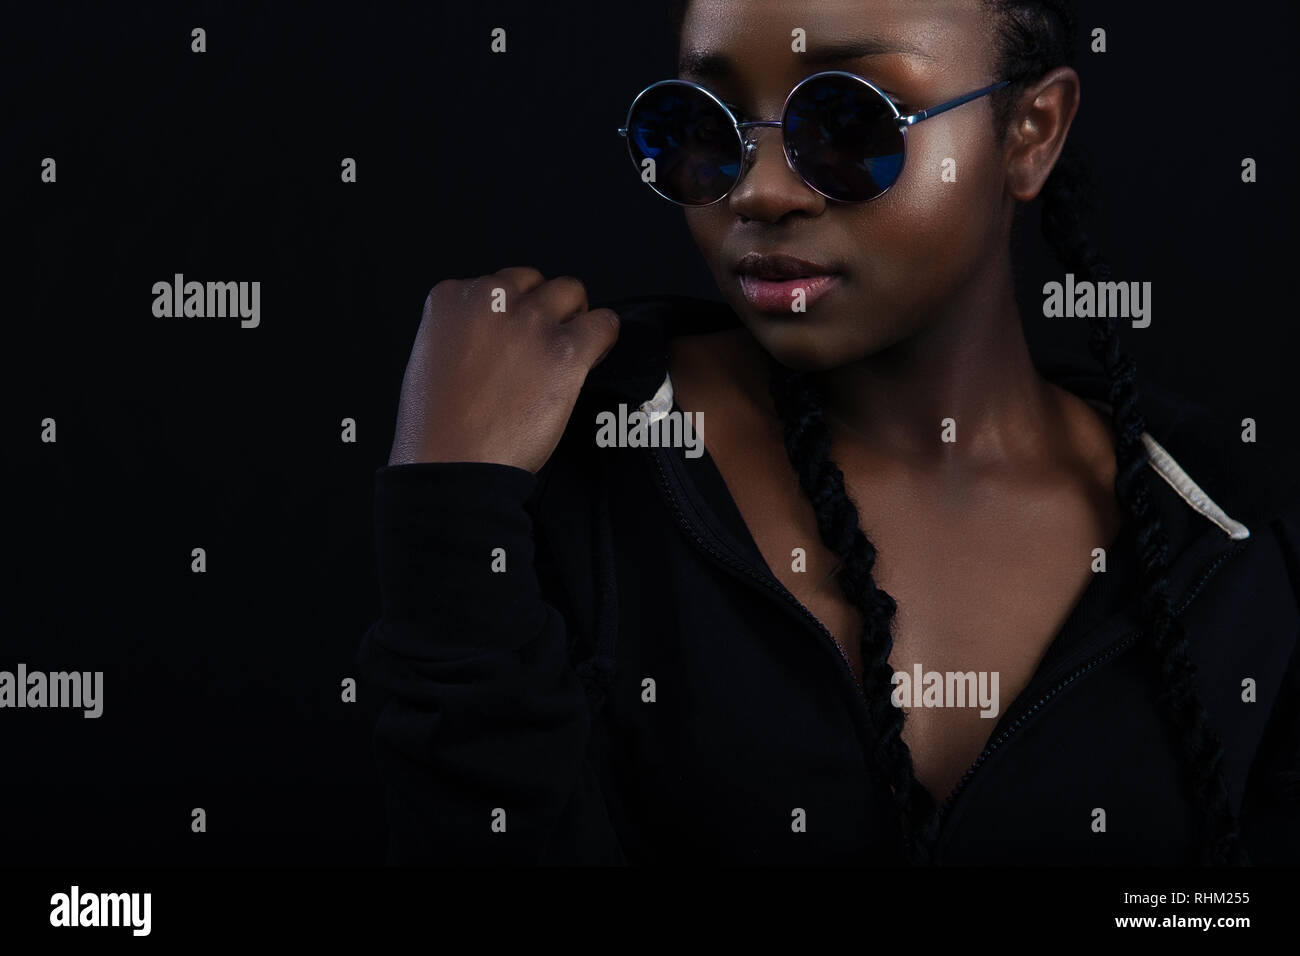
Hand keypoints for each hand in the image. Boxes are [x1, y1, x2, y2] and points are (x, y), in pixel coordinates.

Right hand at [387, 266, 619, 472]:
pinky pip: (604, 323)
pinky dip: (604, 336)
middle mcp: (492, 299)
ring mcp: (531, 322)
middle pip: (534, 282)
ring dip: (573, 316)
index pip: (495, 284)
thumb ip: (462, 333)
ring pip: (570, 291)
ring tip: (568, 347)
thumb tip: (492, 337)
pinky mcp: (566, 350)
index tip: (513, 337)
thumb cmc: (437, 429)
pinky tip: (593, 355)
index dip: (511, 311)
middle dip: (541, 307)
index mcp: (451, 298)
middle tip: (541, 343)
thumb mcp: (431, 360)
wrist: (454, 465)